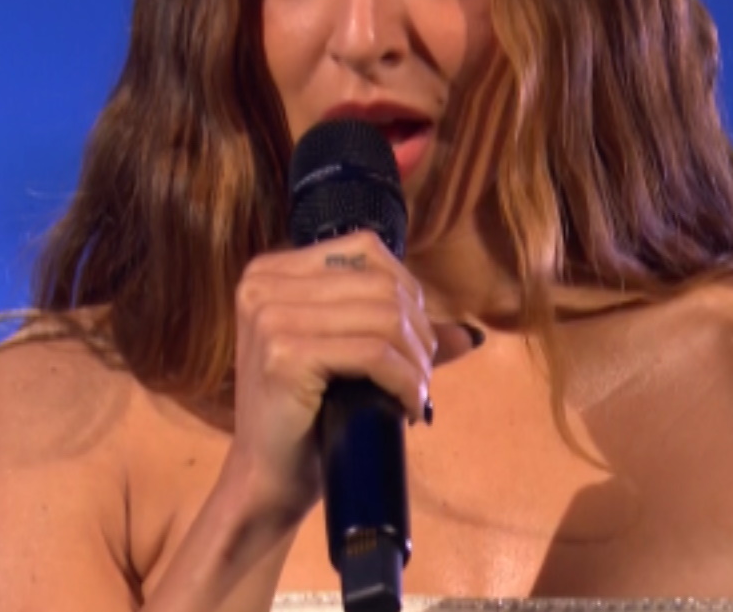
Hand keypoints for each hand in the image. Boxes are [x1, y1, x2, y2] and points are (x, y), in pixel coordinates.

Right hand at [227, 229, 478, 524]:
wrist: (267, 481)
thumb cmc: (308, 419)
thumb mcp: (349, 360)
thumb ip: (400, 335)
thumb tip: (470, 333)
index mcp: (271, 271)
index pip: (366, 250)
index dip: (408, 292)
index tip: (418, 341)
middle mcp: (262, 284)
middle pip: (379, 285)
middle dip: (419, 332)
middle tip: (423, 377)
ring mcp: (269, 317)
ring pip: (383, 318)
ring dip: (417, 360)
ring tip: (418, 394)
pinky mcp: (284, 355)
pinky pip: (374, 353)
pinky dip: (405, 380)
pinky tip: (410, 406)